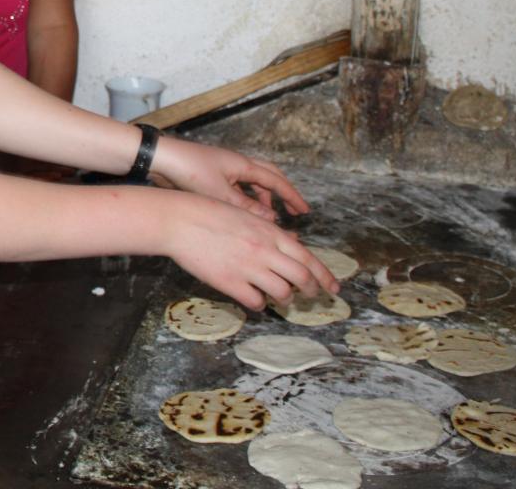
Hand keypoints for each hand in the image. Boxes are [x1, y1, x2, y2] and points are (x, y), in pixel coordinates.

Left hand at [151, 136, 310, 221]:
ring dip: (263, 198)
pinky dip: (246, 199)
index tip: (304, 210)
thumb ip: (246, 207)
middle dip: (282, 194)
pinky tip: (243, 213)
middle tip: (293, 211)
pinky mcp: (212, 175)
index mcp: (242, 165)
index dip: (291, 196)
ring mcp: (224, 168)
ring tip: (269, 217)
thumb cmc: (188, 171)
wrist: (160, 159)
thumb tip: (271, 218)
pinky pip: (238, 187)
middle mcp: (237, 164)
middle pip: (268, 176)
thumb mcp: (220, 193)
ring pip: (252, 182)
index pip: (275, 181)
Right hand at [169, 196, 339, 309]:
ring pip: (282, 293)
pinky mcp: (230, 283)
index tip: (334, 288)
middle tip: (311, 296)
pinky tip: (253, 297)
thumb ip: (270, 232)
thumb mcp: (247, 215)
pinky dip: (259, 303)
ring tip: (278, 295)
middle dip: (312, 291)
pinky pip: (256, 302)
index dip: (325, 276)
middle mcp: (264, 251)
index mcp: (270, 232)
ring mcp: (248, 268)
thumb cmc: (210, 212)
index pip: (308, 258)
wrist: (181, 220)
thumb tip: (293, 245)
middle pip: (302, 278)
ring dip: (284, 297)